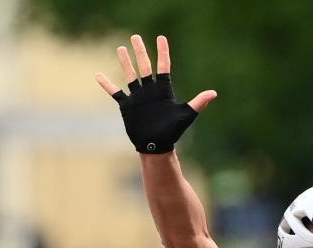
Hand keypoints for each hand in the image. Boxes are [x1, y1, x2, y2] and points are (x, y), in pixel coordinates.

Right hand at [95, 34, 216, 153]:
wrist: (156, 146)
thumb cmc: (172, 132)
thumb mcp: (186, 115)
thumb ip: (198, 103)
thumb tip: (213, 93)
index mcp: (163, 90)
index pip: (163, 66)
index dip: (163, 52)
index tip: (161, 38)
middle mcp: (150, 91)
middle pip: (144, 66)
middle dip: (140, 51)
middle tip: (135, 37)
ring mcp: (138, 97)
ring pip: (130, 75)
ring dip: (125, 62)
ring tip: (120, 48)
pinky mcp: (127, 107)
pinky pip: (115, 93)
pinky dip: (107, 85)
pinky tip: (99, 75)